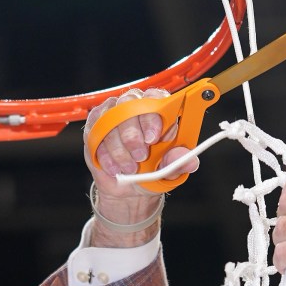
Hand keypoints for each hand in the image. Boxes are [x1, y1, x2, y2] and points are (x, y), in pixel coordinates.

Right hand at [82, 88, 198, 245]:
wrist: (130, 187)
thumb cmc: (153, 171)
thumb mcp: (170, 170)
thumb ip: (178, 162)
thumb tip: (190, 160)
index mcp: (160, 110)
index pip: (156, 98)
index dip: (153, 116)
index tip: (153, 138)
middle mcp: (135, 106)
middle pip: (129, 105)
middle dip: (133, 134)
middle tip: (140, 156)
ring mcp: (113, 114)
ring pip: (110, 120)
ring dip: (120, 148)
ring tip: (130, 168)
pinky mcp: (95, 126)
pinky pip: (95, 132)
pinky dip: (105, 153)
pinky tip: (115, 168)